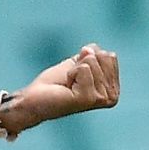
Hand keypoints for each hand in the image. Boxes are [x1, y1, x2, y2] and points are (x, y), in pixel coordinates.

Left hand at [2, 43, 119, 134]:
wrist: (35, 99)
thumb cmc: (55, 82)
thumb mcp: (77, 63)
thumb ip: (91, 53)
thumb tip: (89, 50)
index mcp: (113, 89)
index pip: (110, 56)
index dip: (87, 59)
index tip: (78, 74)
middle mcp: (111, 97)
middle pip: (103, 56)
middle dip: (81, 63)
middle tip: (71, 79)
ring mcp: (101, 99)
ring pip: (91, 61)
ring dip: (74, 69)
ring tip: (68, 84)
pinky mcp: (89, 98)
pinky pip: (82, 69)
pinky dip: (70, 73)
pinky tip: (66, 88)